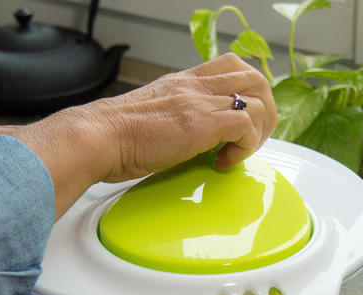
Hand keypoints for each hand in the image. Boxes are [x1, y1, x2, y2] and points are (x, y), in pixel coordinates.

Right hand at [11, 53, 277, 218]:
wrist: (98, 137)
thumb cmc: (114, 136)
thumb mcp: (151, 116)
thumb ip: (174, 118)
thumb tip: (186, 138)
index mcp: (184, 81)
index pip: (231, 65)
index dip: (248, 88)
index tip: (243, 116)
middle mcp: (196, 85)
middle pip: (255, 77)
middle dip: (264, 109)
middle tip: (251, 138)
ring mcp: (201, 101)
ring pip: (257, 99)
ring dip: (259, 130)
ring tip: (238, 152)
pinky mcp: (204, 123)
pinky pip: (246, 126)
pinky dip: (245, 148)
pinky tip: (222, 162)